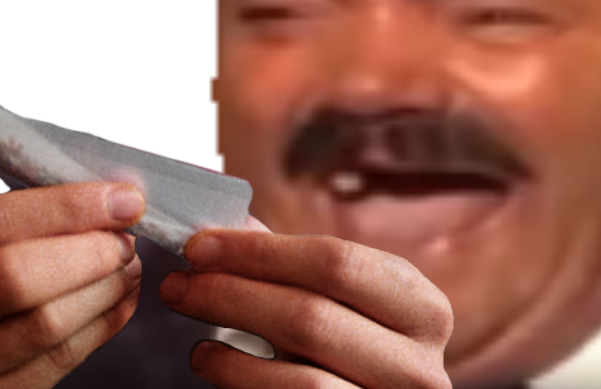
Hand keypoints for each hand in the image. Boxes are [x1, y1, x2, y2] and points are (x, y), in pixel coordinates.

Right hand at [0, 181, 145, 388]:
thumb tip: (89, 207)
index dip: (68, 207)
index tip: (121, 199)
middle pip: (18, 279)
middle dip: (91, 252)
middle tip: (125, 238)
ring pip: (42, 329)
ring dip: (104, 292)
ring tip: (126, 268)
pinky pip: (48, 370)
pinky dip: (96, 332)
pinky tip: (115, 306)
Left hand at [161, 222, 453, 388]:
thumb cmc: (348, 349)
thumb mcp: (336, 303)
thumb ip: (291, 265)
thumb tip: (227, 226)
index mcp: (422, 309)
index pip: (336, 263)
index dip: (259, 251)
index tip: (200, 246)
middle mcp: (422, 369)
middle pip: (311, 316)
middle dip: (231, 293)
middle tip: (178, 284)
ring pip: (301, 376)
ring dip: (227, 342)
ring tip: (189, 320)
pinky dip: (239, 381)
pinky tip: (211, 360)